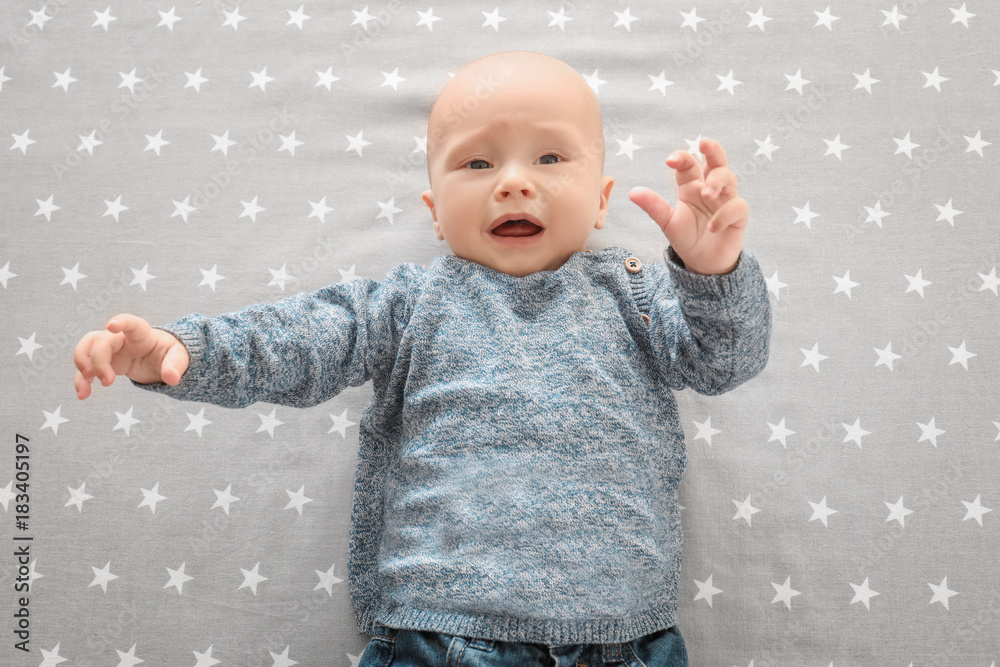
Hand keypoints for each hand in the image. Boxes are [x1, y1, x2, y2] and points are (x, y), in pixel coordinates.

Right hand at [73, 314, 189, 399]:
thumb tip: (172, 378)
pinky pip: (88, 368)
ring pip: (87, 348)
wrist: (162, 361)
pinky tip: (83, 395)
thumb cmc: (171, 353)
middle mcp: (122, 339)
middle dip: (98, 360)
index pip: (131, 323)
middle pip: (101, 341)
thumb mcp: (179, 358)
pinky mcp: (105, 363)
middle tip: (107, 381)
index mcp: (142, 334)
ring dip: (82, 365)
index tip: (111, 325)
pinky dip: (82, 381)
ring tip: (86, 388)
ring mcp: (112, 350)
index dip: (121, 321)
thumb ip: (175, 366)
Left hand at [628, 137, 746, 274]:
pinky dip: (724, 214)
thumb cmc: (686, 238)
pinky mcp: (738, 215)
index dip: (681, 158)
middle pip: (716, 161)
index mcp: (691, 187)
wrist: (703, 263)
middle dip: (712, 149)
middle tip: (704, 143)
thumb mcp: (667, 222)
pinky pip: (737, 206)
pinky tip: (712, 227)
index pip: (688, 165)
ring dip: (717, 182)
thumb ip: (654, 206)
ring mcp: (726, 200)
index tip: (670, 160)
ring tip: (705, 194)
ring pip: (729, 177)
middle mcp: (709, 189)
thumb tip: (632, 192)